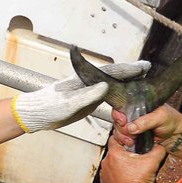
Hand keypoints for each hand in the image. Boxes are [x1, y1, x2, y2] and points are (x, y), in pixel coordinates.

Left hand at [12, 60, 150, 132]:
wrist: (35, 115)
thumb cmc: (47, 107)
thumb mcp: (69, 103)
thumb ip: (87, 95)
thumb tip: (106, 85)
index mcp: (84, 80)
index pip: (110, 72)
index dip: (128, 69)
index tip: (143, 66)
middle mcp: (88, 83)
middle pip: (114, 75)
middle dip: (130, 72)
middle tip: (147, 68)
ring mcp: (88, 91)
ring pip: (111, 84)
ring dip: (126, 82)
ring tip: (142, 80)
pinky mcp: (86, 101)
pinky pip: (106, 96)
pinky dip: (118, 94)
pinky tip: (125, 96)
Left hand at [100, 142, 166, 182]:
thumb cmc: (138, 182)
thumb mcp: (152, 162)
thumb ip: (158, 150)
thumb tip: (159, 146)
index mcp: (115, 154)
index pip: (115, 138)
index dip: (124, 138)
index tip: (130, 142)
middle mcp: (106, 162)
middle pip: (114, 151)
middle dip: (123, 153)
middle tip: (133, 157)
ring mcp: (104, 172)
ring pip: (111, 162)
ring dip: (119, 164)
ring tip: (130, 168)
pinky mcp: (105, 181)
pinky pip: (110, 173)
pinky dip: (116, 174)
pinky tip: (125, 176)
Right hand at [110, 104, 181, 150]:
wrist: (176, 136)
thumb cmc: (172, 121)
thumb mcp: (161, 117)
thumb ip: (146, 121)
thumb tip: (131, 127)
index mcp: (139, 105)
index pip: (122, 107)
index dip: (119, 114)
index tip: (123, 121)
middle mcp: (134, 115)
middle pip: (118, 120)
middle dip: (122, 128)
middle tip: (131, 133)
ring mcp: (133, 126)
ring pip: (119, 130)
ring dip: (123, 136)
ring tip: (132, 140)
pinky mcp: (134, 136)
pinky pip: (123, 138)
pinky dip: (125, 142)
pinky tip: (131, 142)